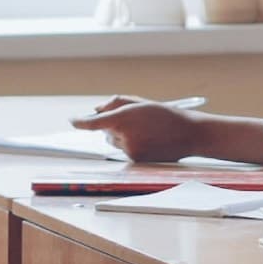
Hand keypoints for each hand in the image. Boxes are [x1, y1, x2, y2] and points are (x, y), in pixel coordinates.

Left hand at [75, 96, 203, 162]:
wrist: (189, 134)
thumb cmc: (165, 115)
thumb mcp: (140, 103)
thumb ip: (115, 103)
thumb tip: (97, 110)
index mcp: (123, 118)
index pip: (94, 123)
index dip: (80, 121)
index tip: (73, 120)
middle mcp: (124, 136)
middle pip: (106, 132)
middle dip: (115, 127)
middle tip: (137, 121)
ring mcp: (130, 150)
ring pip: (115, 143)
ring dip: (123, 137)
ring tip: (147, 131)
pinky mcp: (136, 160)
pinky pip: (125, 152)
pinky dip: (132, 146)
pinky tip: (150, 141)